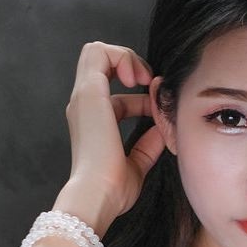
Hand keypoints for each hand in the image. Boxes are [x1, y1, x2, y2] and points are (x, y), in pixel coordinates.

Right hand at [62, 42, 165, 231]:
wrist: (98, 194)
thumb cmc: (113, 189)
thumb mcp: (137, 164)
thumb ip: (148, 145)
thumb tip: (161, 129)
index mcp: (93, 123)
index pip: (115, 95)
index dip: (140, 97)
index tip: (156, 108)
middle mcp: (84, 106)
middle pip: (101, 64)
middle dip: (130, 65)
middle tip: (150, 83)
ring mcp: (84, 97)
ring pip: (96, 51)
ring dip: (124, 56)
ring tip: (143, 78)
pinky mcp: (89, 92)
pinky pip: (99, 52)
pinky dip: (121, 56)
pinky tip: (137, 78)